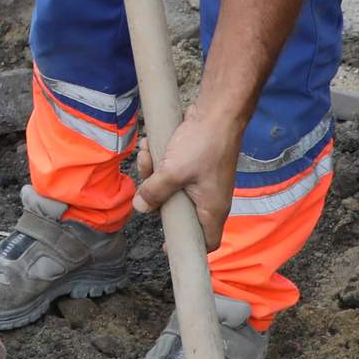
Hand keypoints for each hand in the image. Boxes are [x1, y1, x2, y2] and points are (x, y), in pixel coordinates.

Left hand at [132, 111, 240, 249]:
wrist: (218, 111)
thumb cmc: (204, 144)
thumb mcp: (173, 172)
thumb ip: (155, 192)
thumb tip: (140, 208)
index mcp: (212, 209)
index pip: (207, 241)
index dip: (188, 246)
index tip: (167, 246)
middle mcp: (210, 198)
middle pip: (179, 211)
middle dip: (157, 196)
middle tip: (146, 182)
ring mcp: (203, 182)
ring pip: (172, 188)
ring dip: (154, 172)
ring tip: (148, 154)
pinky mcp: (196, 166)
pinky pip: (173, 171)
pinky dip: (161, 161)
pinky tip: (150, 145)